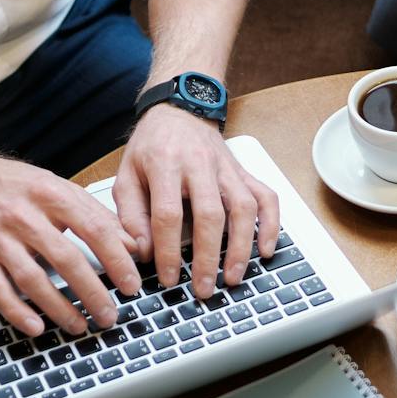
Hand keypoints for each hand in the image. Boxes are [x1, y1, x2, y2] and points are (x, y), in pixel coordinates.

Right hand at [0, 152, 141, 337]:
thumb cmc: (14, 185)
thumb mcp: (58, 187)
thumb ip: (95, 214)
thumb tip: (132, 243)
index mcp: (50, 194)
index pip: (93, 228)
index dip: (117, 259)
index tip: (131, 282)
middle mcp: (24, 216)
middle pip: (66, 259)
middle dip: (92, 292)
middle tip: (110, 313)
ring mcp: (0, 239)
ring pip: (33, 280)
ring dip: (60, 308)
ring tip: (80, 325)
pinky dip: (17, 312)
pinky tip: (36, 326)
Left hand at [114, 103, 280, 298]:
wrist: (178, 110)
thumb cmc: (151, 146)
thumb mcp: (126, 175)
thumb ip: (131, 215)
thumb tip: (143, 253)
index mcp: (164, 163)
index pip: (168, 213)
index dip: (168, 250)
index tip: (169, 277)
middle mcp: (199, 164)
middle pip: (210, 213)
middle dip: (209, 256)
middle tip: (204, 287)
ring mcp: (226, 168)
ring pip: (243, 207)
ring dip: (242, 246)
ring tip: (233, 277)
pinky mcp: (243, 172)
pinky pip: (265, 196)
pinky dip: (270, 224)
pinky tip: (266, 249)